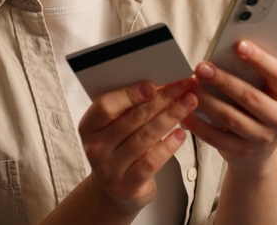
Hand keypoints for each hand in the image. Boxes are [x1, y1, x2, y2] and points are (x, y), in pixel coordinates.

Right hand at [76, 78, 198, 214]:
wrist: (113, 191)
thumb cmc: (117, 149)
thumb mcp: (112, 128)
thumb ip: (126, 108)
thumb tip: (158, 84)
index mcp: (88, 127)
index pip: (106, 106)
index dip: (130, 94)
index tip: (154, 84)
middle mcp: (95, 148)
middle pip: (132, 119)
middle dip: (161, 99)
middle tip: (183, 86)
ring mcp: (110, 169)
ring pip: (145, 137)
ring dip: (170, 117)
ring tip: (188, 103)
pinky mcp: (127, 186)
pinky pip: (151, 162)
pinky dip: (168, 146)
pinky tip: (181, 134)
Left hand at [182, 40, 276, 173]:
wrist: (260, 151)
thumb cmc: (259, 109)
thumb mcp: (265, 92)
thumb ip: (252, 76)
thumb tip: (224, 55)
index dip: (259, 59)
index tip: (239, 45)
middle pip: (249, 97)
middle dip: (223, 80)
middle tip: (201, 67)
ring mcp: (262, 138)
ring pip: (230, 117)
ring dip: (207, 100)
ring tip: (190, 86)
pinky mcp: (242, 152)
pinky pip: (216, 137)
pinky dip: (198, 124)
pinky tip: (185, 112)